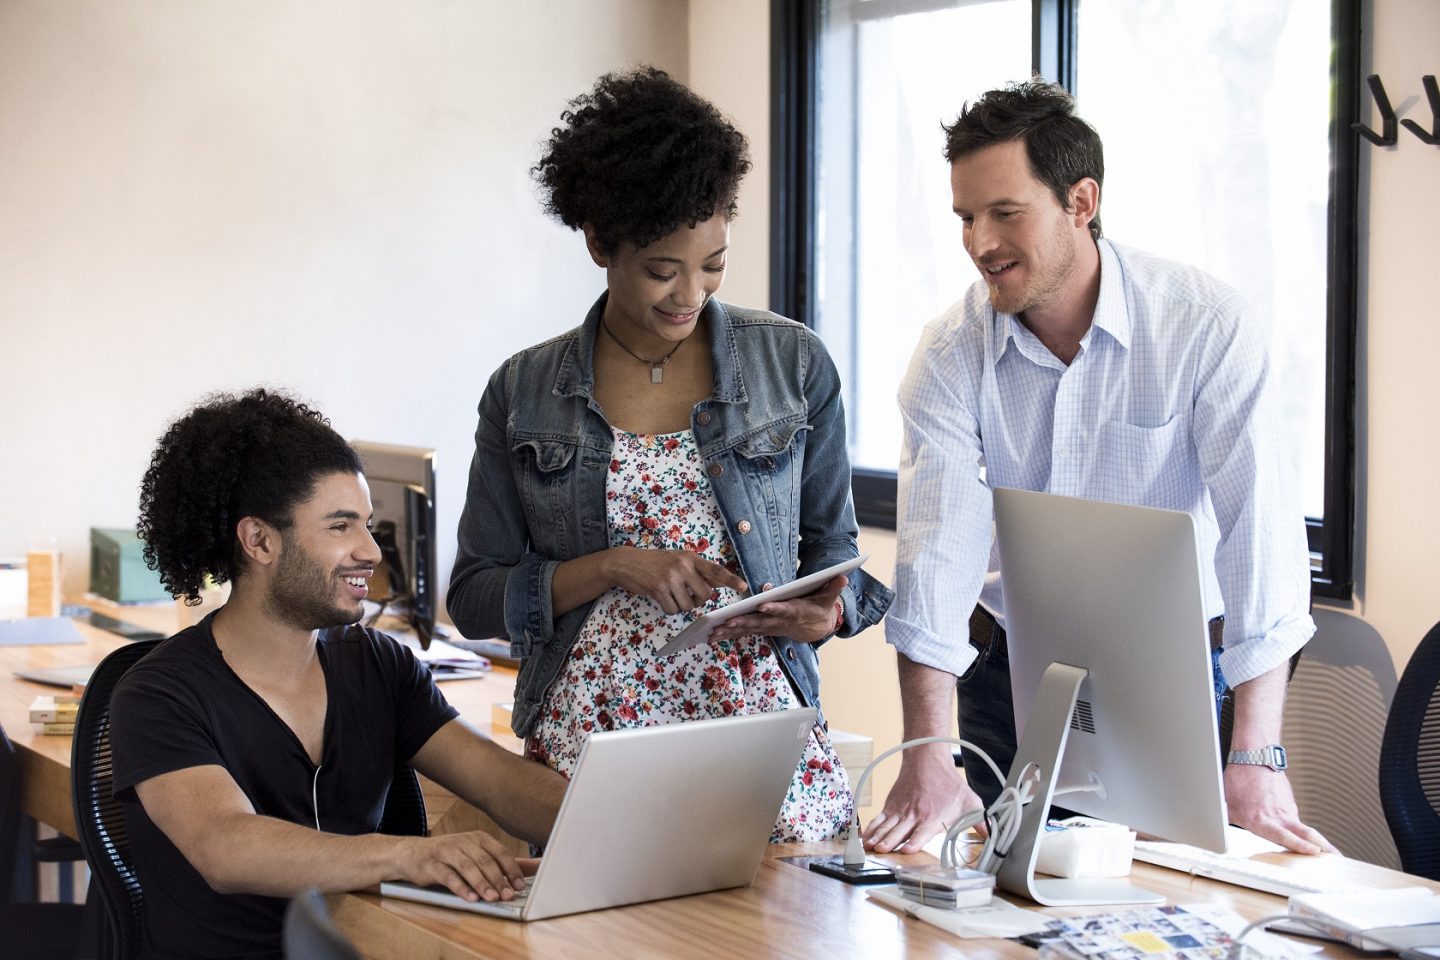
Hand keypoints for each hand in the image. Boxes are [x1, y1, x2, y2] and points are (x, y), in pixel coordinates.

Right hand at [395, 830, 529, 902]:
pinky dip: (461, 888)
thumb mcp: (475, 854)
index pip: (500, 852)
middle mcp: (464, 842)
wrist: (412, 854)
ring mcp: (447, 851)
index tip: (520, 886)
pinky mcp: (432, 864)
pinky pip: (449, 876)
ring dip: (482, 884)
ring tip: (492, 898)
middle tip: (508, 895)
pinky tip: (471, 898)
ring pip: (468, 867)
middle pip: (485, 860)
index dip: (512, 869)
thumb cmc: (449, 856)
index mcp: (478, 838)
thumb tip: (532, 869)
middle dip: (499, 879)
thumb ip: (500, 863)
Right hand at [607, 546, 748, 614]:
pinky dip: (669, 609)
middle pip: (704, 594)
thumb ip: (696, 571)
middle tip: (688, 594)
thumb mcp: (677, 560)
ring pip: (688, 605)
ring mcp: (670, 578)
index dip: (730, 579)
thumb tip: (717, 584)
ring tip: (671, 594)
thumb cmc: (655, 563)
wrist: (627, 563)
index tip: (743, 586)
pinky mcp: (658, 589)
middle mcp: (682, 566)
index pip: (714, 569)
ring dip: (681, 605)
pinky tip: (661, 598)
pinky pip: (673, 610)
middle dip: (698, 600)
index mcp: (690, 557)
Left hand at [707, 575, 846, 644]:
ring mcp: (771, 627)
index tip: (763, 606)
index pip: (784, 609)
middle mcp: (780, 621)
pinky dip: (730, 634)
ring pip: (749, 629)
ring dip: (731, 632)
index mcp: (796, 611)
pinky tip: (713, 636)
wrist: (817, 627)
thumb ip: (833, 587)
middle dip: (744, 623)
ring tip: (713, 633)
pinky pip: (745, 632)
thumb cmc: (821, 608)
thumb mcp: (829, 597)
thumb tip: (844, 576)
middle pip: (761, 622)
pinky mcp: (764, 629)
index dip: (774, 608)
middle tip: (727, 622)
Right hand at [862, 743, 981, 853]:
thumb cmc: (949, 784)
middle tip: (881, 851)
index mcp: (933, 817)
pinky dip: (871, 829)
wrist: (927, 760)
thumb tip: (996, 838)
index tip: (907, 848)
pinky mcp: (891, 805)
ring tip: (870, 848)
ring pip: (886, 826)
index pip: (922, 831)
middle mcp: (914, 815)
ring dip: (877, 837)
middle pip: (899, 831)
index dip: (914, 841)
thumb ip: (981, 822)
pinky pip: (879, 819)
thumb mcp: (970, 802)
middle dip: (889, 842)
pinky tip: (865, 839)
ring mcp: (900, 810)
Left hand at [1223, 765, 1337, 854]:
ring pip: (1304, 829)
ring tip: (1329, 856)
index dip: (1298, 844)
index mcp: (1262, 818)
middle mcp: (1279, 816)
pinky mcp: (1290, 804)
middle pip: (1307, 833)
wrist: (1254, 756)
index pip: (1283, 834)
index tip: (1313, 851)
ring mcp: (1287, 809)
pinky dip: (1302, 831)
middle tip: (1338, 859)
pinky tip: (1307, 840)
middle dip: (1324, 847)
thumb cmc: (1239, 779)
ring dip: (1316, 842)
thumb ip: (1227, 823)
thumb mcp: (1227, 804)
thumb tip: (1217, 835)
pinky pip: (1295, 820)